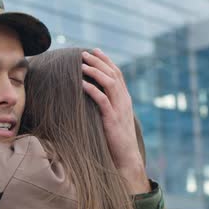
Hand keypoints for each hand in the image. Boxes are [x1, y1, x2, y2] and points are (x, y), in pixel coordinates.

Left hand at [81, 49, 149, 193]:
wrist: (126, 157)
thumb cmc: (116, 140)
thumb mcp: (114, 118)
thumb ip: (108, 105)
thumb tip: (93, 95)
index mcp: (125, 99)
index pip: (117, 74)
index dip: (107, 61)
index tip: (95, 50)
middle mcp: (124, 101)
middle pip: (113, 74)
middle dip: (99, 61)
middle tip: (84, 53)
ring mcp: (120, 110)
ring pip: (109, 84)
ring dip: (95, 72)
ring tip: (82, 65)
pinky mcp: (113, 120)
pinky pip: (103, 101)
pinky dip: (92, 90)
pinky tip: (82, 84)